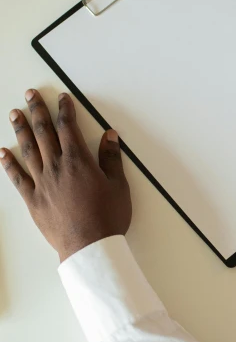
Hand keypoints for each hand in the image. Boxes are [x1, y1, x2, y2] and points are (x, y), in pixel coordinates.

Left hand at [0, 90, 131, 261]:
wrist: (90, 247)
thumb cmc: (108, 218)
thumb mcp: (119, 185)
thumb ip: (111, 158)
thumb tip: (110, 136)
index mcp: (79, 161)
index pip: (69, 127)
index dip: (65, 110)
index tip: (62, 98)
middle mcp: (57, 168)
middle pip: (44, 132)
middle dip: (38, 111)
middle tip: (30, 95)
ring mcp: (43, 183)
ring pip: (29, 150)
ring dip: (21, 130)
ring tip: (14, 114)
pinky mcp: (33, 200)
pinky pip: (18, 178)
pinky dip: (9, 164)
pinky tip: (3, 153)